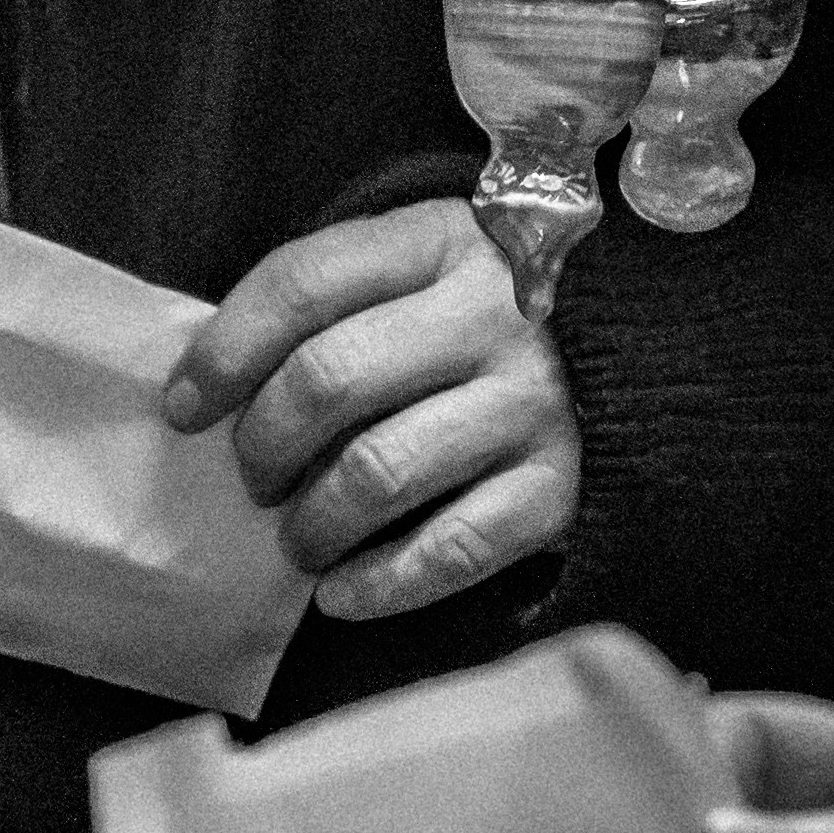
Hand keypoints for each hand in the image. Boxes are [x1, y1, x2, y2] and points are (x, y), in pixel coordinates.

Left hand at [159, 196, 576, 619]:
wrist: (650, 353)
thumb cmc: (484, 316)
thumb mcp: (420, 267)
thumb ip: (332, 305)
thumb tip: (206, 390)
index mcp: (440, 240)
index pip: (302, 285)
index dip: (224, 351)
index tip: (183, 408)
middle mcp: (492, 316)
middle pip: (329, 380)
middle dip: (262, 444)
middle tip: (251, 480)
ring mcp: (534, 403)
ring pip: (378, 472)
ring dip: (312, 522)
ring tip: (297, 538)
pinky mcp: (563, 489)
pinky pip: (450, 551)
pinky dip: (379, 583)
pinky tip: (340, 592)